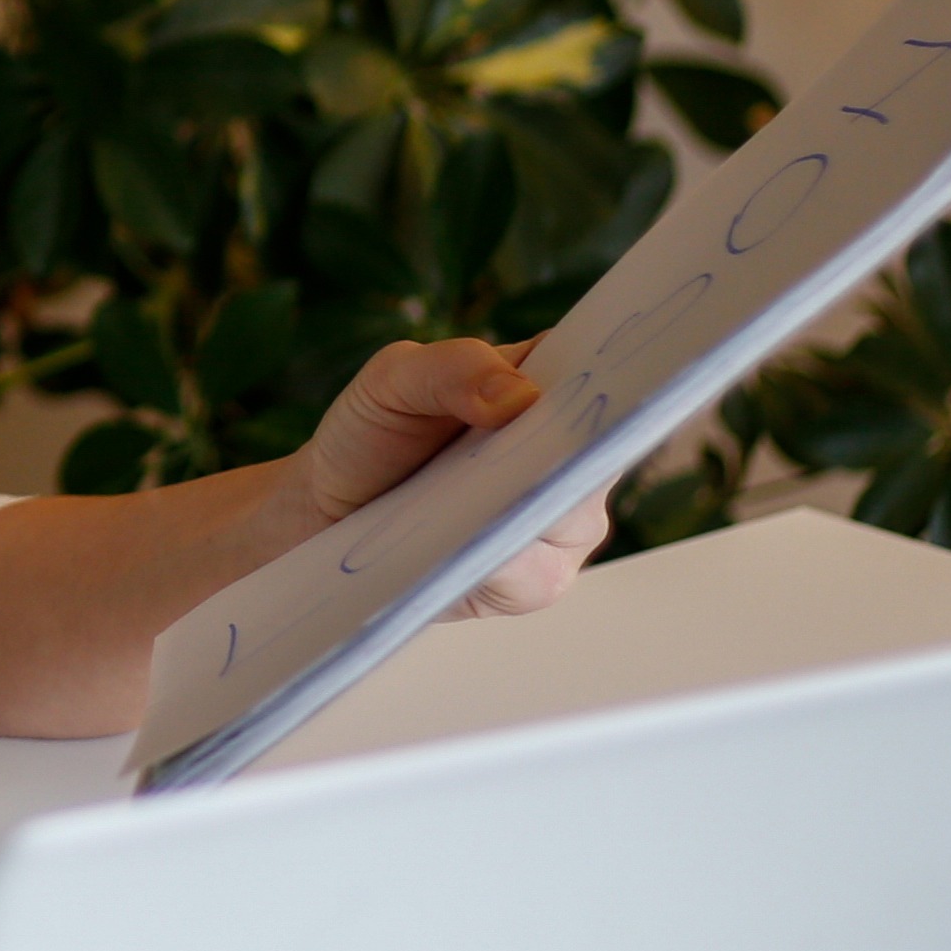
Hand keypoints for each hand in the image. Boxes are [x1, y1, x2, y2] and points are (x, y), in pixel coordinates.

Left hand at [298, 333, 606, 618]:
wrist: (326, 510)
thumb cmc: (373, 434)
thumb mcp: (395, 378)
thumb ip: (456, 367)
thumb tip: (520, 396)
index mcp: (556, 391)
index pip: (613, 379)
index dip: (624, 379)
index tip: (614, 380)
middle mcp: (573, 460)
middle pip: (599, 456)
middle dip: (567, 452)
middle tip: (530, 444)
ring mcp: (558, 527)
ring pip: (569, 520)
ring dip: (526, 510)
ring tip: (479, 499)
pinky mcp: (529, 583)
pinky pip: (531, 574)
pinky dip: (497, 560)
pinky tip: (462, 549)